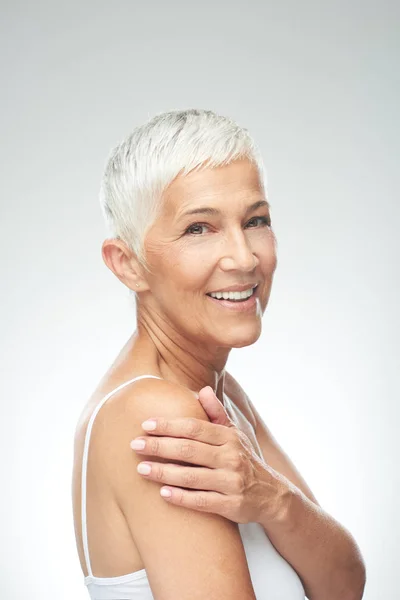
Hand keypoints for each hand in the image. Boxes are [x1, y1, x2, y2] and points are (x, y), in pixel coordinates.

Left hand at [130, 385, 284, 524]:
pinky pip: (202, 501)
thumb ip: (216, 413)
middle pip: (189, 450)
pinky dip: (181, 497)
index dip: (169, 425)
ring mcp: (232, 482)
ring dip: (163, 472)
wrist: (272, 495)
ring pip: (192, 476)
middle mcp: (231, 457)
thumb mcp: (234, 434)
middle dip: (159, 446)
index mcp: (229, 437)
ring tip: (141, 469)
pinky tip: (162, 494)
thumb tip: (203, 389)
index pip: (194, 428)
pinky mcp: (231, 506)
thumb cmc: (243, 459)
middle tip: (134, 444)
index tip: (146, 425)